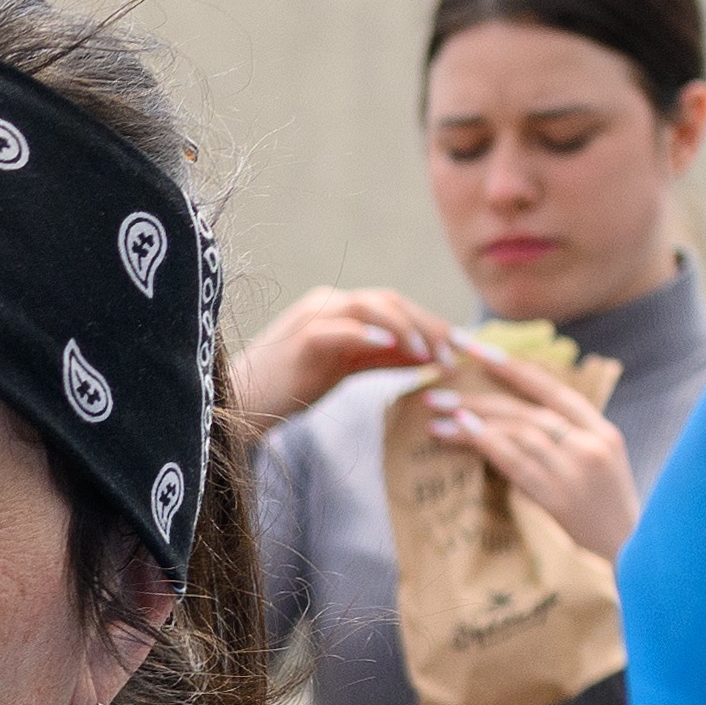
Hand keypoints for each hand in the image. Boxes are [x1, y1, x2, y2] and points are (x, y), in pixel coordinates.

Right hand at [224, 285, 452, 439]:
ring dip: (408, 328)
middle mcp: (328, 303)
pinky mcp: (302, 339)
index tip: (466, 349)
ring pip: (371, 305)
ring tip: (431, 355)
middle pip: (391, 300)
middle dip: (430, 325)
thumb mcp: (345, 368)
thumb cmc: (289, 388)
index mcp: (339, 308)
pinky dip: (371, 333)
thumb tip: (429, 356)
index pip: (396, 305)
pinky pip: (343, 327)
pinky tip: (395, 347)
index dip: (434, 323)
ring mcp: (313, 317)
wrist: (239, 404)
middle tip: (457, 356)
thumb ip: (383, 357)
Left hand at [404, 345, 643, 563]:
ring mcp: (577, 469)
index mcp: (604, 433)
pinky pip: (516, 461)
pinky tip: (460, 433)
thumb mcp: (597, 471)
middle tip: (437, 389)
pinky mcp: (559, 496)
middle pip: (528, 409)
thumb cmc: (603, 519)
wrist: (629, 560)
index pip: (554, 390)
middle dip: (480, 395)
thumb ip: (568, 444)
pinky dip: (486, 442)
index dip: (514, 368)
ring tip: (437, 416)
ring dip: (472, 420)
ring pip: (518, 431)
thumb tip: (515, 423)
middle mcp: (592, 445)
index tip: (477, 350)